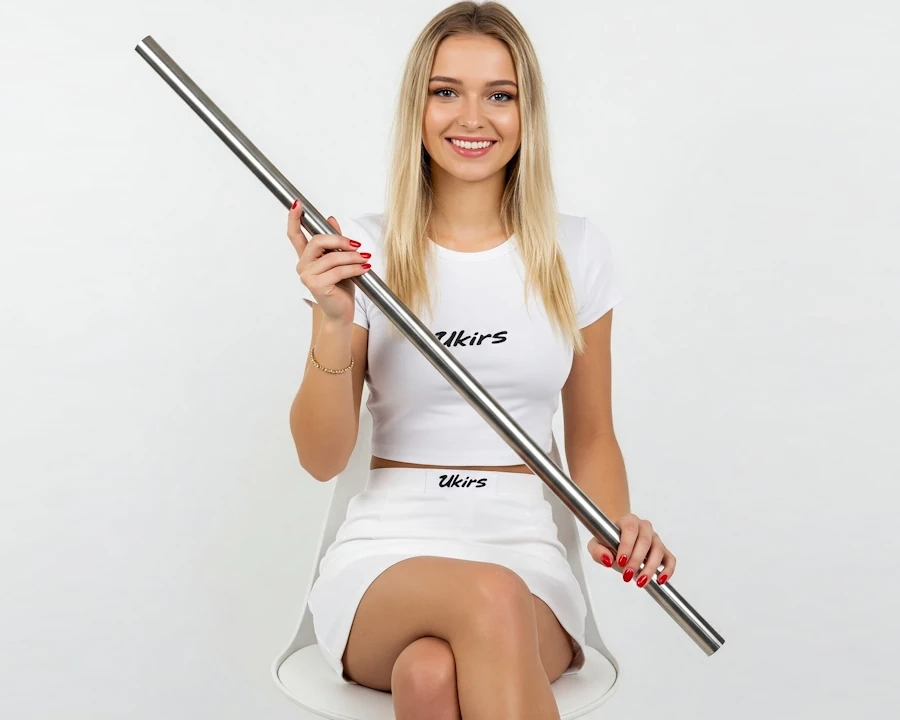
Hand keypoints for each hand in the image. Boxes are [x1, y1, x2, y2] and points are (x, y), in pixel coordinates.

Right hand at [287, 199, 371, 324]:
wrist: (341, 312)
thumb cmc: (340, 287)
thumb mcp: (340, 260)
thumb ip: (334, 241)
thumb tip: (331, 219)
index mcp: (306, 257)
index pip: (295, 235)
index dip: (294, 218)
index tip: (297, 204)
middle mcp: (303, 265)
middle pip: (317, 241)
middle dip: (339, 240)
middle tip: (357, 245)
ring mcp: (307, 276)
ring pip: (331, 257)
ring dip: (352, 257)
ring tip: (365, 259)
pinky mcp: (317, 285)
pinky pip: (338, 271)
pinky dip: (354, 268)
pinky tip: (364, 268)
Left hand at [586, 513, 675, 587]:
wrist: (618, 539)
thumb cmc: (608, 541)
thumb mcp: (596, 544)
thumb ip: (597, 550)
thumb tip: (607, 559)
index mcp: (628, 521)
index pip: (630, 529)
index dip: (626, 546)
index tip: (620, 561)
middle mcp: (644, 527)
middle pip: (645, 541)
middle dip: (636, 560)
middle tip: (627, 575)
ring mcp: (655, 538)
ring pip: (658, 550)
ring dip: (650, 568)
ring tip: (640, 582)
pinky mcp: (663, 550)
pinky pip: (670, 559)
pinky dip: (668, 570)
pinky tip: (660, 580)